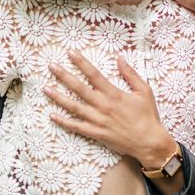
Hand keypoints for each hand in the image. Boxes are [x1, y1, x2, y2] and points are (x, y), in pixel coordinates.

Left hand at [44, 51, 175, 168]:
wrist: (149, 141)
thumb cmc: (148, 115)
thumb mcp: (144, 91)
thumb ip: (131, 74)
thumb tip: (120, 59)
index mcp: (114, 94)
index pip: (94, 75)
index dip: (81, 63)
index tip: (71, 53)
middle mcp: (103, 106)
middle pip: (79, 88)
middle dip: (64, 76)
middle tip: (51, 66)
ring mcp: (97, 121)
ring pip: (73, 107)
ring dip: (58, 97)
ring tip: (46, 88)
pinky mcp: (96, 133)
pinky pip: (76, 127)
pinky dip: (63, 122)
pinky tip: (52, 116)